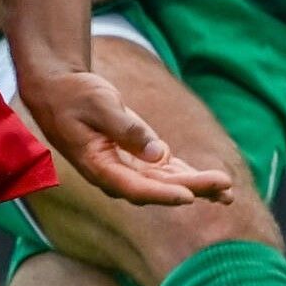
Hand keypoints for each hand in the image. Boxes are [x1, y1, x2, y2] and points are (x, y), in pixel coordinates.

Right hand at [21, 63, 232, 206]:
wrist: (58, 90)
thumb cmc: (74, 95)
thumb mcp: (99, 105)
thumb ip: (127, 129)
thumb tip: (158, 153)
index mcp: (99, 167)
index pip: (136, 188)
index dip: (164, 193)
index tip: (189, 195)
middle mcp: (114, 175)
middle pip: (158, 188)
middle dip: (192, 188)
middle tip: (225, 187)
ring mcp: (125, 167)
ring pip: (165, 182)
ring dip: (195, 186)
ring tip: (227, 191)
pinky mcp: (134, 156)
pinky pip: (164, 171)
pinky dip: (187, 174)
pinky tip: (211, 182)